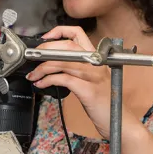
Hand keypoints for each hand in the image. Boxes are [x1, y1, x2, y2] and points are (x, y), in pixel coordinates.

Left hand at [26, 26, 142, 139]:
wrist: (119, 122)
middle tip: (33, 59)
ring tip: (33, 75)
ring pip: (62, 62)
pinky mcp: (88, 90)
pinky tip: (41, 84)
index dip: (59, 31)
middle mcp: (95, 63)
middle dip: (45, 50)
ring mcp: (93, 76)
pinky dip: (48, 80)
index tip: (45, 38)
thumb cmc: (104, 103)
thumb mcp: (90, 80)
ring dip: (42, 68)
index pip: (77, 33)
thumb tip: (52, 64)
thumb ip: (76, 68)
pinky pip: (63, 79)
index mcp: (96, 57)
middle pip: (66, 45)